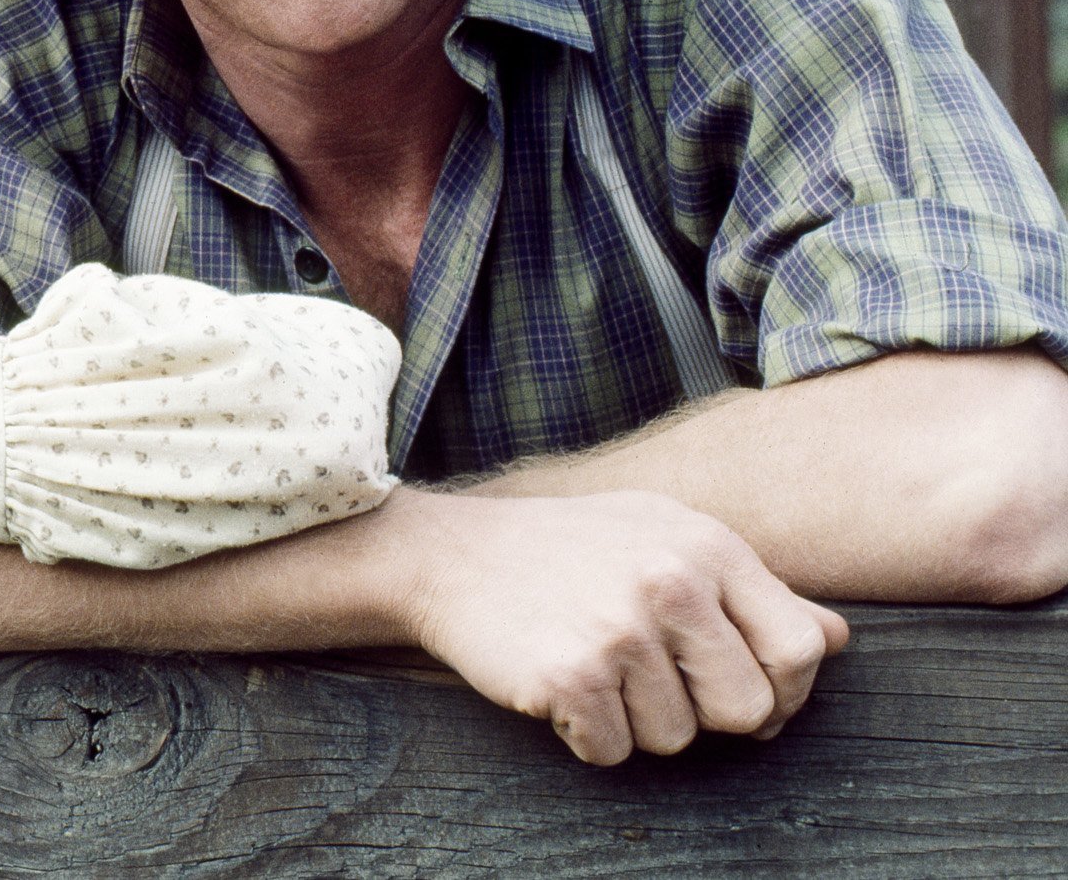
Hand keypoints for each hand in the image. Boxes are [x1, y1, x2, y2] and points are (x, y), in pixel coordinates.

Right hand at [393, 488, 849, 764]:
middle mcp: (671, 582)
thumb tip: (840, 639)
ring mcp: (620, 629)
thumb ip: (752, 588)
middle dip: (706, 715)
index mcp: (707, 547)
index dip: (785, 690)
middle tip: (656, 685)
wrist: (449, 556)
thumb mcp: (665, 538)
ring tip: (595, 668)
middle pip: (746, 708)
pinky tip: (560, 685)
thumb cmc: (569, 549)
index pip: (801, 648)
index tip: (745, 692)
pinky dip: (587, 735)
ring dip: (636, 722)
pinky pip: (614, 750)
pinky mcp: (571, 674)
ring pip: (676, 739)